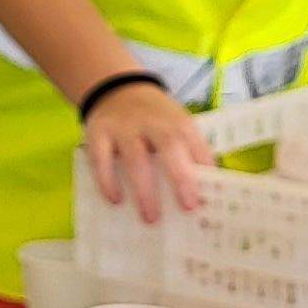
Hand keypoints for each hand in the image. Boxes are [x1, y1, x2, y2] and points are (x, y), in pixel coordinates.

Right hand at [78, 81, 211, 224]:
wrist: (116, 89)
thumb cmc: (154, 120)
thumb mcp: (176, 125)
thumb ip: (189, 153)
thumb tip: (207, 192)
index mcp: (177, 121)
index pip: (195, 142)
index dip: (203, 167)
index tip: (208, 195)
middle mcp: (152, 122)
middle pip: (169, 145)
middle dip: (180, 177)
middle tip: (187, 207)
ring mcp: (123, 127)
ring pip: (135, 157)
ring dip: (144, 189)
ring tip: (151, 217)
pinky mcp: (98, 133)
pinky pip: (101, 159)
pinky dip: (107, 180)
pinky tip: (115, 200)